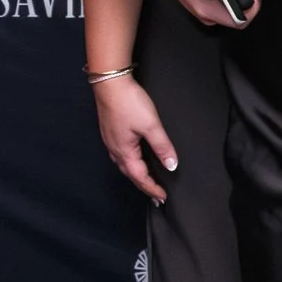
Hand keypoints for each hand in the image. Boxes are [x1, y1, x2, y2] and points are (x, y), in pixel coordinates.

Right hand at [94, 74, 177, 203]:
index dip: (152, 188)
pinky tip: (136, 160)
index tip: (163, 198)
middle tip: (156, 196)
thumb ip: (162, 146)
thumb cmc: (128, 102)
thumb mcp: (151, 125)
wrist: (110, 83)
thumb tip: (172, 165)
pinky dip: (131, 163)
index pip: (139, 177)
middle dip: (144, 186)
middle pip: (130, 174)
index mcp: (124, 151)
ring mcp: (111, 140)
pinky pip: (121, 155)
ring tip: (148, 182)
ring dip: (137, 175)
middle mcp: (114, 149)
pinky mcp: (111, 132)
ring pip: (124, 165)